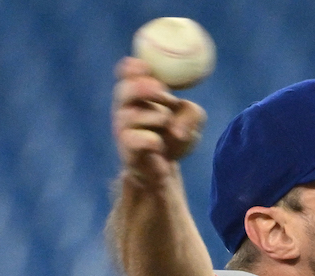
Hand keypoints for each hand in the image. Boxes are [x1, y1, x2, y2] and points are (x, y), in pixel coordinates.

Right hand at [112, 57, 206, 183]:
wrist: (164, 170)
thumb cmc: (175, 137)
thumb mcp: (192, 120)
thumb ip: (191, 113)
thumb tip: (177, 126)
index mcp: (138, 95)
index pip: (127, 74)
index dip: (133, 68)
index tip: (145, 66)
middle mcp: (125, 109)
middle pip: (123, 90)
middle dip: (140, 87)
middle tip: (159, 89)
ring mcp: (122, 129)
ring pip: (135, 115)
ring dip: (158, 118)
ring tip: (167, 126)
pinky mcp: (126, 149)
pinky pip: (140, 139)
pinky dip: (154, 141)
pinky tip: (159, 146)